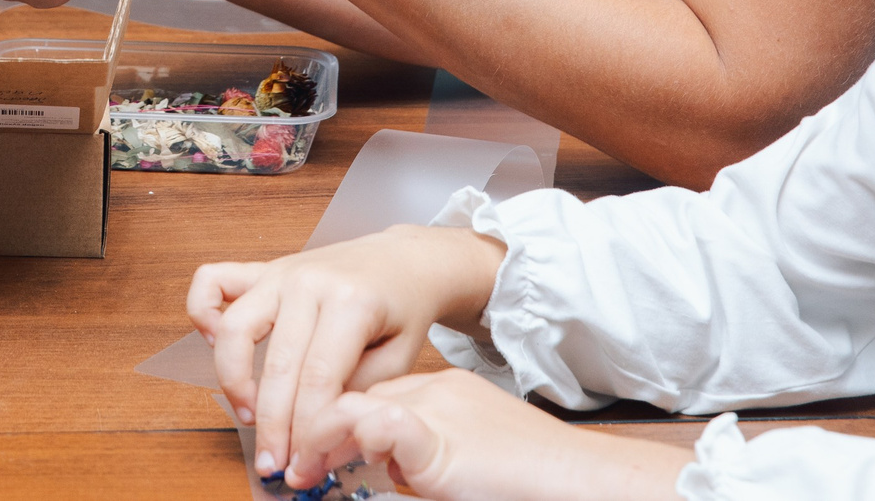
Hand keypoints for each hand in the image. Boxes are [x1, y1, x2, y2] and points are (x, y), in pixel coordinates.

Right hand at [187, 224, 508, 487]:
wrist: (404, 260)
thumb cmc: (403, 310)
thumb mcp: (400, 359)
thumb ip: (357, 395)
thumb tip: (320, 439)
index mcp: (351, 302)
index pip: (318, 380)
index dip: (307, 432)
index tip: (303, 466)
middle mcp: (309, 282)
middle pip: (278, 365)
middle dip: (272, 426)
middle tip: (274, 463)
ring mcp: (281, 272)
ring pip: (234, 329)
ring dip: (232, 380)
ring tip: (249, 414)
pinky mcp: (263, 269)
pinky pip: (212, 282)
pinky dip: (202, 314)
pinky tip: (217, 347)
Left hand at [319, 371, 692, 500]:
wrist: (580, 482)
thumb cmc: (529, 479)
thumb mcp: (463, 462)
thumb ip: (421, 459)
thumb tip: (381, 476)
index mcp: (443, 392)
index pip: (371, 395)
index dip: (334, 423)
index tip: (311, 458)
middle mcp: (436, 392)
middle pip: (357, 397)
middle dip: (317, 431)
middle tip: (294, 471)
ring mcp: (438, 412)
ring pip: (357, 407)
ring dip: (320, 441)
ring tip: (303, 476)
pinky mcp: (441, 441)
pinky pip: (381, 427)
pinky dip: (348, 443)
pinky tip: (334, 469)